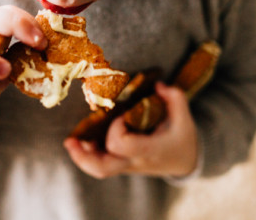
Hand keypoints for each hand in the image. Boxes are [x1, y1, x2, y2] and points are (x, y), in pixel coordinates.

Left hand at [63, 82, 197, 178]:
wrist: (185, 161)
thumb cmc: (182, 137)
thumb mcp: (184, 116)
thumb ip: (174, 97)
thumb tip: (158, 85)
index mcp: (148, 150)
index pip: (122, 145)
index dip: (116, 129)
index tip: (122, 116)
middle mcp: (134, 161)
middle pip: (102, 168)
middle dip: (83, 156)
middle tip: (70, 140)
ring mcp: (126, 166)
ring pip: (98, 170)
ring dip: (82, 156)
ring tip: (71, 141)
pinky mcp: (121, 164)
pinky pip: (100, 165)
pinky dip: (88, 155)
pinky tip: (82, 141)